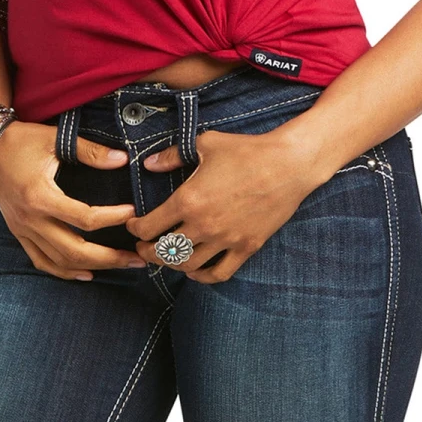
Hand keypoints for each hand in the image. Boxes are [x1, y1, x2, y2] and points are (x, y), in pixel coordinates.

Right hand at [0, 121, 149, 280]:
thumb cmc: (22, 140)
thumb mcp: (55, 139)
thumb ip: (90, 151)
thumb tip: (123, 159)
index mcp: (40, 197)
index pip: (84, 218)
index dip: (112, 218)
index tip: (133, 212)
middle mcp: (31, 220)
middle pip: (75, 250)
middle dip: (110, 257)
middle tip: (138, 258)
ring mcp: (23, 230)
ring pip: (60, 261)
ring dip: (93, 267)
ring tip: (121, 265)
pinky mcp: (19, 233)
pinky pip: (41, 261)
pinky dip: (64, 272)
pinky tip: (86, 274)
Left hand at [126, 127, 316, 283]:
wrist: (288, 164)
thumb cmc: (247, 150)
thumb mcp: (206, 144)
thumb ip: (173, 155)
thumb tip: (150, 164)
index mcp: (188, 200)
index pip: (150, 227)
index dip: (135, 229)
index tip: (133, 225)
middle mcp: (203, 225)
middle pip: (164, 251)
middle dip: (148, 251)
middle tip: (144, 246)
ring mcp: (226, 240)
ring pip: (188, 266)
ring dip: (171, 264)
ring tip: (167, 256)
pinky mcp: (246, 247)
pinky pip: (218, 273)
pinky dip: (202, 277)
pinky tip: (195, 271)